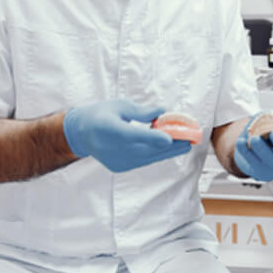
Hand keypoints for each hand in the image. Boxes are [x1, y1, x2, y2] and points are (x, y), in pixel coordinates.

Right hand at [63, 99, 190, 171]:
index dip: (152, 138)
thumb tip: (162, 111)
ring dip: (167, 151)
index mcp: (110, 129)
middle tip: (191, 139)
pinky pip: (143, 161)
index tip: (169, 139)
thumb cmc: (101, 114)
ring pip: (148, 157)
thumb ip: (142, 111)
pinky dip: (156, 154)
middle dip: (171, 145)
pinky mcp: (120, 167)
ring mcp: (116, 160)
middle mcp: (113, 148)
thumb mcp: (120, 106)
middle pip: (146, 149)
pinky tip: (169, 148)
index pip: (133, 135)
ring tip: (186, 144)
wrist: (81, 133)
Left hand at [233, 120, 272, 181]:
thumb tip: (264, 118)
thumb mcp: (270, 120)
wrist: (252, 148)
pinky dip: (246, 153)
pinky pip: (254, 164)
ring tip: (253, 139)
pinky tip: (241, 142)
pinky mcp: (263, 172)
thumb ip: (269, 117)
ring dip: (262, 149)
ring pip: (272, 160)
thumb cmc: (266, 132)